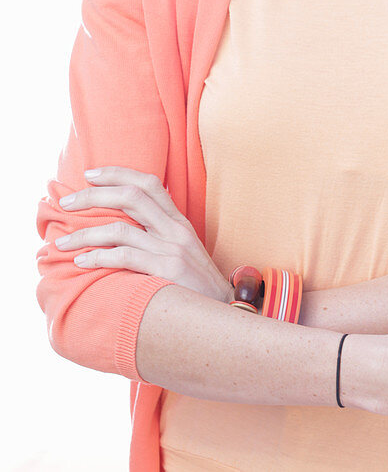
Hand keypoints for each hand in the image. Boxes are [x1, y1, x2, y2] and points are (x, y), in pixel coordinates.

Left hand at [55, 166, 232, 302]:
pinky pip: (125, 257)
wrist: (223, 315)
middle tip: (66, 202)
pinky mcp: (168, 271)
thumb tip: (122, 229)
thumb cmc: (195, 288)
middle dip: (93, 195)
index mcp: (179, 221)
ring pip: (120, 229)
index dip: (118, 174)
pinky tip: (82, 262)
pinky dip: (98, 257)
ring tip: (61, 243)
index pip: (149, 183)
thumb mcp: (182, 253)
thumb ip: (159, 237)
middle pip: (131, 196)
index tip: (90, 174)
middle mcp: (176, 230)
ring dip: (85, 233)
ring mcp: (172, 249)